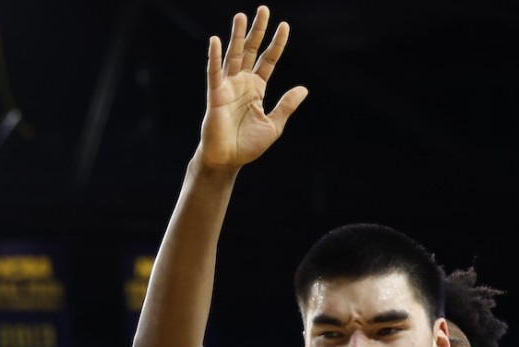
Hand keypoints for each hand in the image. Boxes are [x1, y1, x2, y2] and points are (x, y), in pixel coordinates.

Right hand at [199, 6, 308, 168]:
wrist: (229, 160)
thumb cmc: (248, 144)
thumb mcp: (275, 124)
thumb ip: (287, 105)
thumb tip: (304, 89)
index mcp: (257, 89)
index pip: (268, 60)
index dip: (276, 44)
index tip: (285, 25)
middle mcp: (242, 83)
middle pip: (251, 51)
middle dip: (257, 31)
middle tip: (263, 9)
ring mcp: (227, 87)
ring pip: (233, 56)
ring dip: (236, 36)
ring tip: (241, 16)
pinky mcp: (215, 95)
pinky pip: (214, 73)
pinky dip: (214, 58)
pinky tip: (216, 41)